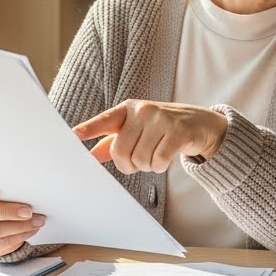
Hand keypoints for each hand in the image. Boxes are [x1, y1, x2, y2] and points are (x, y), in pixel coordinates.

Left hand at [73, 100, 227, 174]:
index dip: (90, 128)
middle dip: (128, 165)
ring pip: (140, 159)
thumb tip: (91, 155)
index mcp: (129, 109)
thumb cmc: (163, 128)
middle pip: (121, 151)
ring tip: (155, 156)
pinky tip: (165, 159)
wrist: (200, 124)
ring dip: (146, 166)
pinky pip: (158, 161)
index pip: (105, 120)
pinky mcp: (178, 131)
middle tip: (137, 163)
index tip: (75, 135)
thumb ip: (114, 141)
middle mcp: (143, 110)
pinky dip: (159, 167)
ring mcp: (161, 119)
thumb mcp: (138, 129)